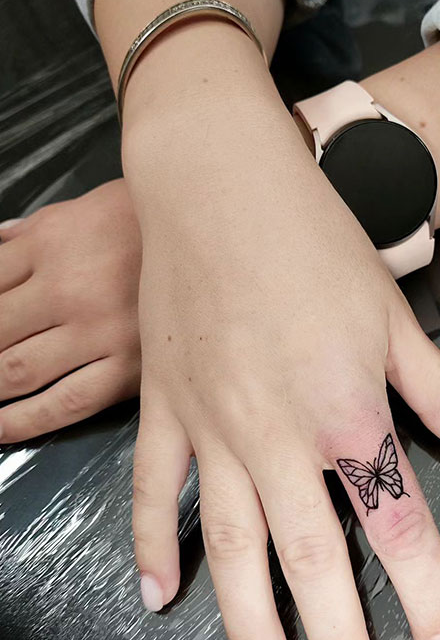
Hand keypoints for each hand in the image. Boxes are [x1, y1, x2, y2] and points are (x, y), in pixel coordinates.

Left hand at [0, 179, 140, 441]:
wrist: (218, 234)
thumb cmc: (148, 223)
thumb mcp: (78, 211)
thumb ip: (29, 233)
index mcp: (49, 243)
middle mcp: (67, 288)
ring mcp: (98, 330)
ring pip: (16, 371)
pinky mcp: (129, 365)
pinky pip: (65, 403)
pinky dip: (23, 421)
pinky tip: (3, 428)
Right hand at [125, 32, 439, 639]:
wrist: (220, 186)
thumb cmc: (309, 238)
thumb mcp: (393, 312)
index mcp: (344, 411)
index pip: (397, 523)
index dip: (430, 596)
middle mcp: (277, 435)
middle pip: (311, 562)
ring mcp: (213, 428)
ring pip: (232, 548)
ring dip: (249, 628)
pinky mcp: (166, 409)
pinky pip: (156, 493)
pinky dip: (154, 546)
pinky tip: (159, 595)